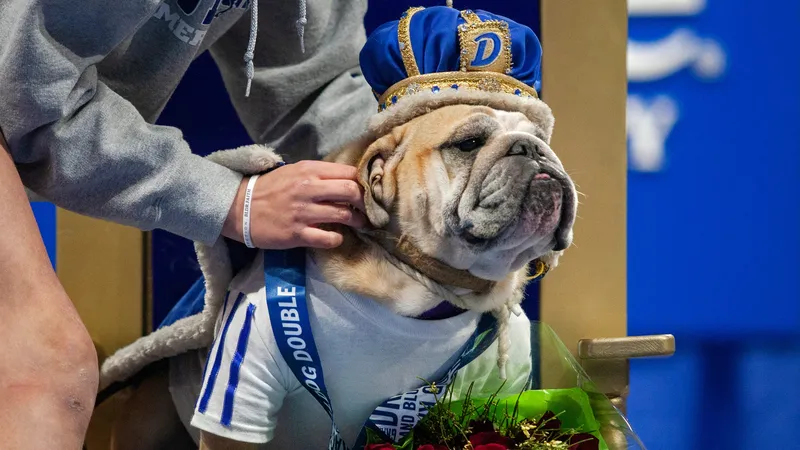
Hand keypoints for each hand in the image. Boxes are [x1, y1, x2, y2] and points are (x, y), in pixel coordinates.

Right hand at [222, 160, 367, 248]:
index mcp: (309, 170)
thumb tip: (348, 180)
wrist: (239, 209)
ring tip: (358, 223)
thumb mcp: (294, 172)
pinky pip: (329, 238)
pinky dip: (337, 238)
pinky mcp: (297, 233)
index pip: (348, 172)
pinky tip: (335, 236)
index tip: (367, 191)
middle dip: (365, 202)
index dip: (363, 182)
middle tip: (367, 209)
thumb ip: (319, 174)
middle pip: (352, 191)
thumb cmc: (270, 189)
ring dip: (356, 221)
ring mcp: (303, 212)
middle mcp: (308, 188)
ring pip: (344, 215)